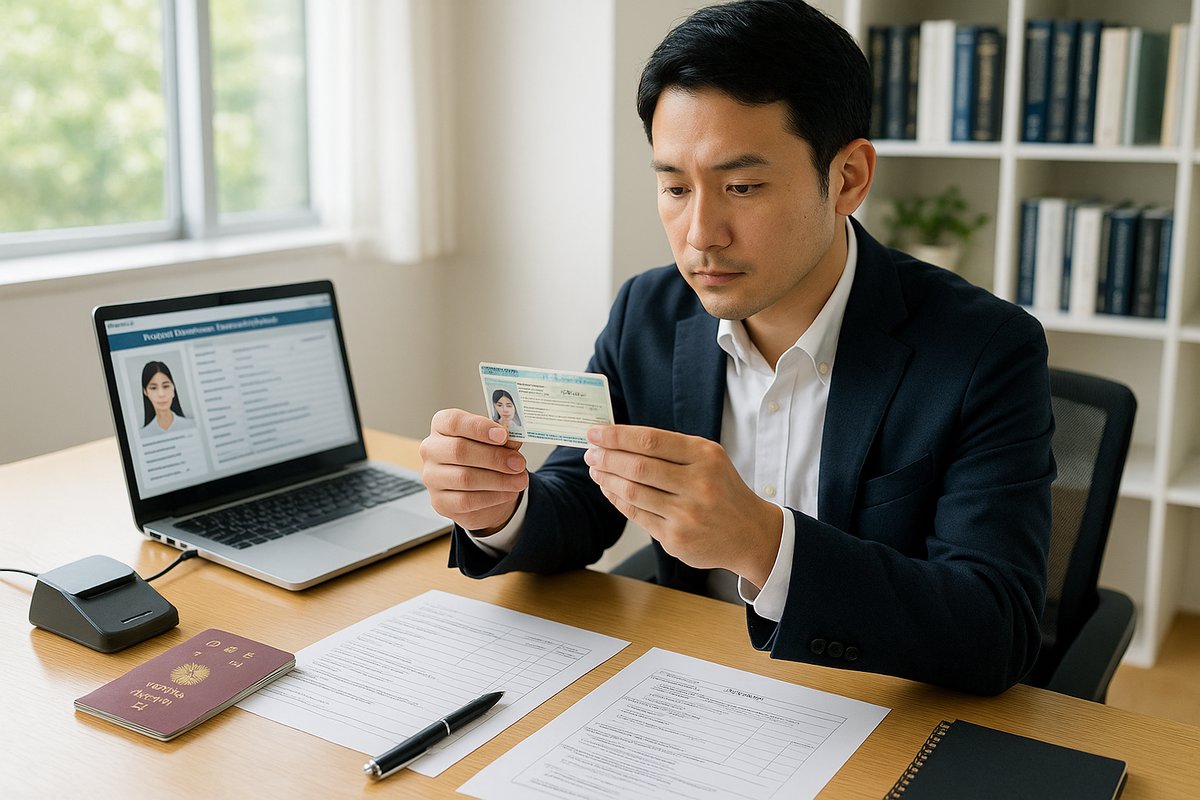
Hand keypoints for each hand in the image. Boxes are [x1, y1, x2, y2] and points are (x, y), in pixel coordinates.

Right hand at [419, 409, 528, 533]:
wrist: (482, 488)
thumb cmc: (486, 456)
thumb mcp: (497, 441)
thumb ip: (503, 437)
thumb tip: (513, 439)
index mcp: (442, 426)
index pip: (453, 422)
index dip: (479, 428)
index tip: (503, 435)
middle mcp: (431, 450)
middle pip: (459, 450)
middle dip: (494, 457)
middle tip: (518, 463)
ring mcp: (432, 477)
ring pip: (464, 478)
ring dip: (498, 480)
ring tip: (519, 480)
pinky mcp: (439, 501)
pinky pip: (466, 500)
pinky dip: (492, 497)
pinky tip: (508, 493)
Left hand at [583, 425, 782, 587]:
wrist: (750, 533)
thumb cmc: (722, 489)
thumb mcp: (709, 458)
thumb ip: (671, 449)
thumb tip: (619, 439)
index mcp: (706, 457)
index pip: (651, 441)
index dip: (618, 435)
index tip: (596, 431)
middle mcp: (698, 485)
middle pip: (638, 466)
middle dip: (607, 457)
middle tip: (590, 451)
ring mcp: (686, 515)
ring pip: (633, 492)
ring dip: (607, 478)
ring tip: (596, 468)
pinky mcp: (676, 539)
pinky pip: (637, 515)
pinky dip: (617, 499)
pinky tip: (609, 488)